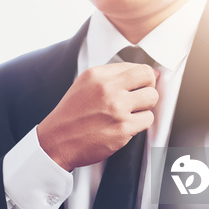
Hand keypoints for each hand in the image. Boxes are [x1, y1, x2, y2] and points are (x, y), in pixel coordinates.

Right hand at [37, 63, 157, 170]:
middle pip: (148, 78)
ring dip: (144, 107)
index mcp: (98, 75)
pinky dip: (140, 123)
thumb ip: (113, 77)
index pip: (136, 67)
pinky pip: (147, 120)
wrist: (57, 141)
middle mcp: (108, 89)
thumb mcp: (84, 85)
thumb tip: (150, 74)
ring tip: (129, 113)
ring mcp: (116, 109)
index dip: (144, 77)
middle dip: (148, 88)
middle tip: (139, 98)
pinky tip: (125, 125)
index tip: (143, 84)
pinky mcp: (123, 128)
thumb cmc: (71, 115)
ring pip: (152, 98)